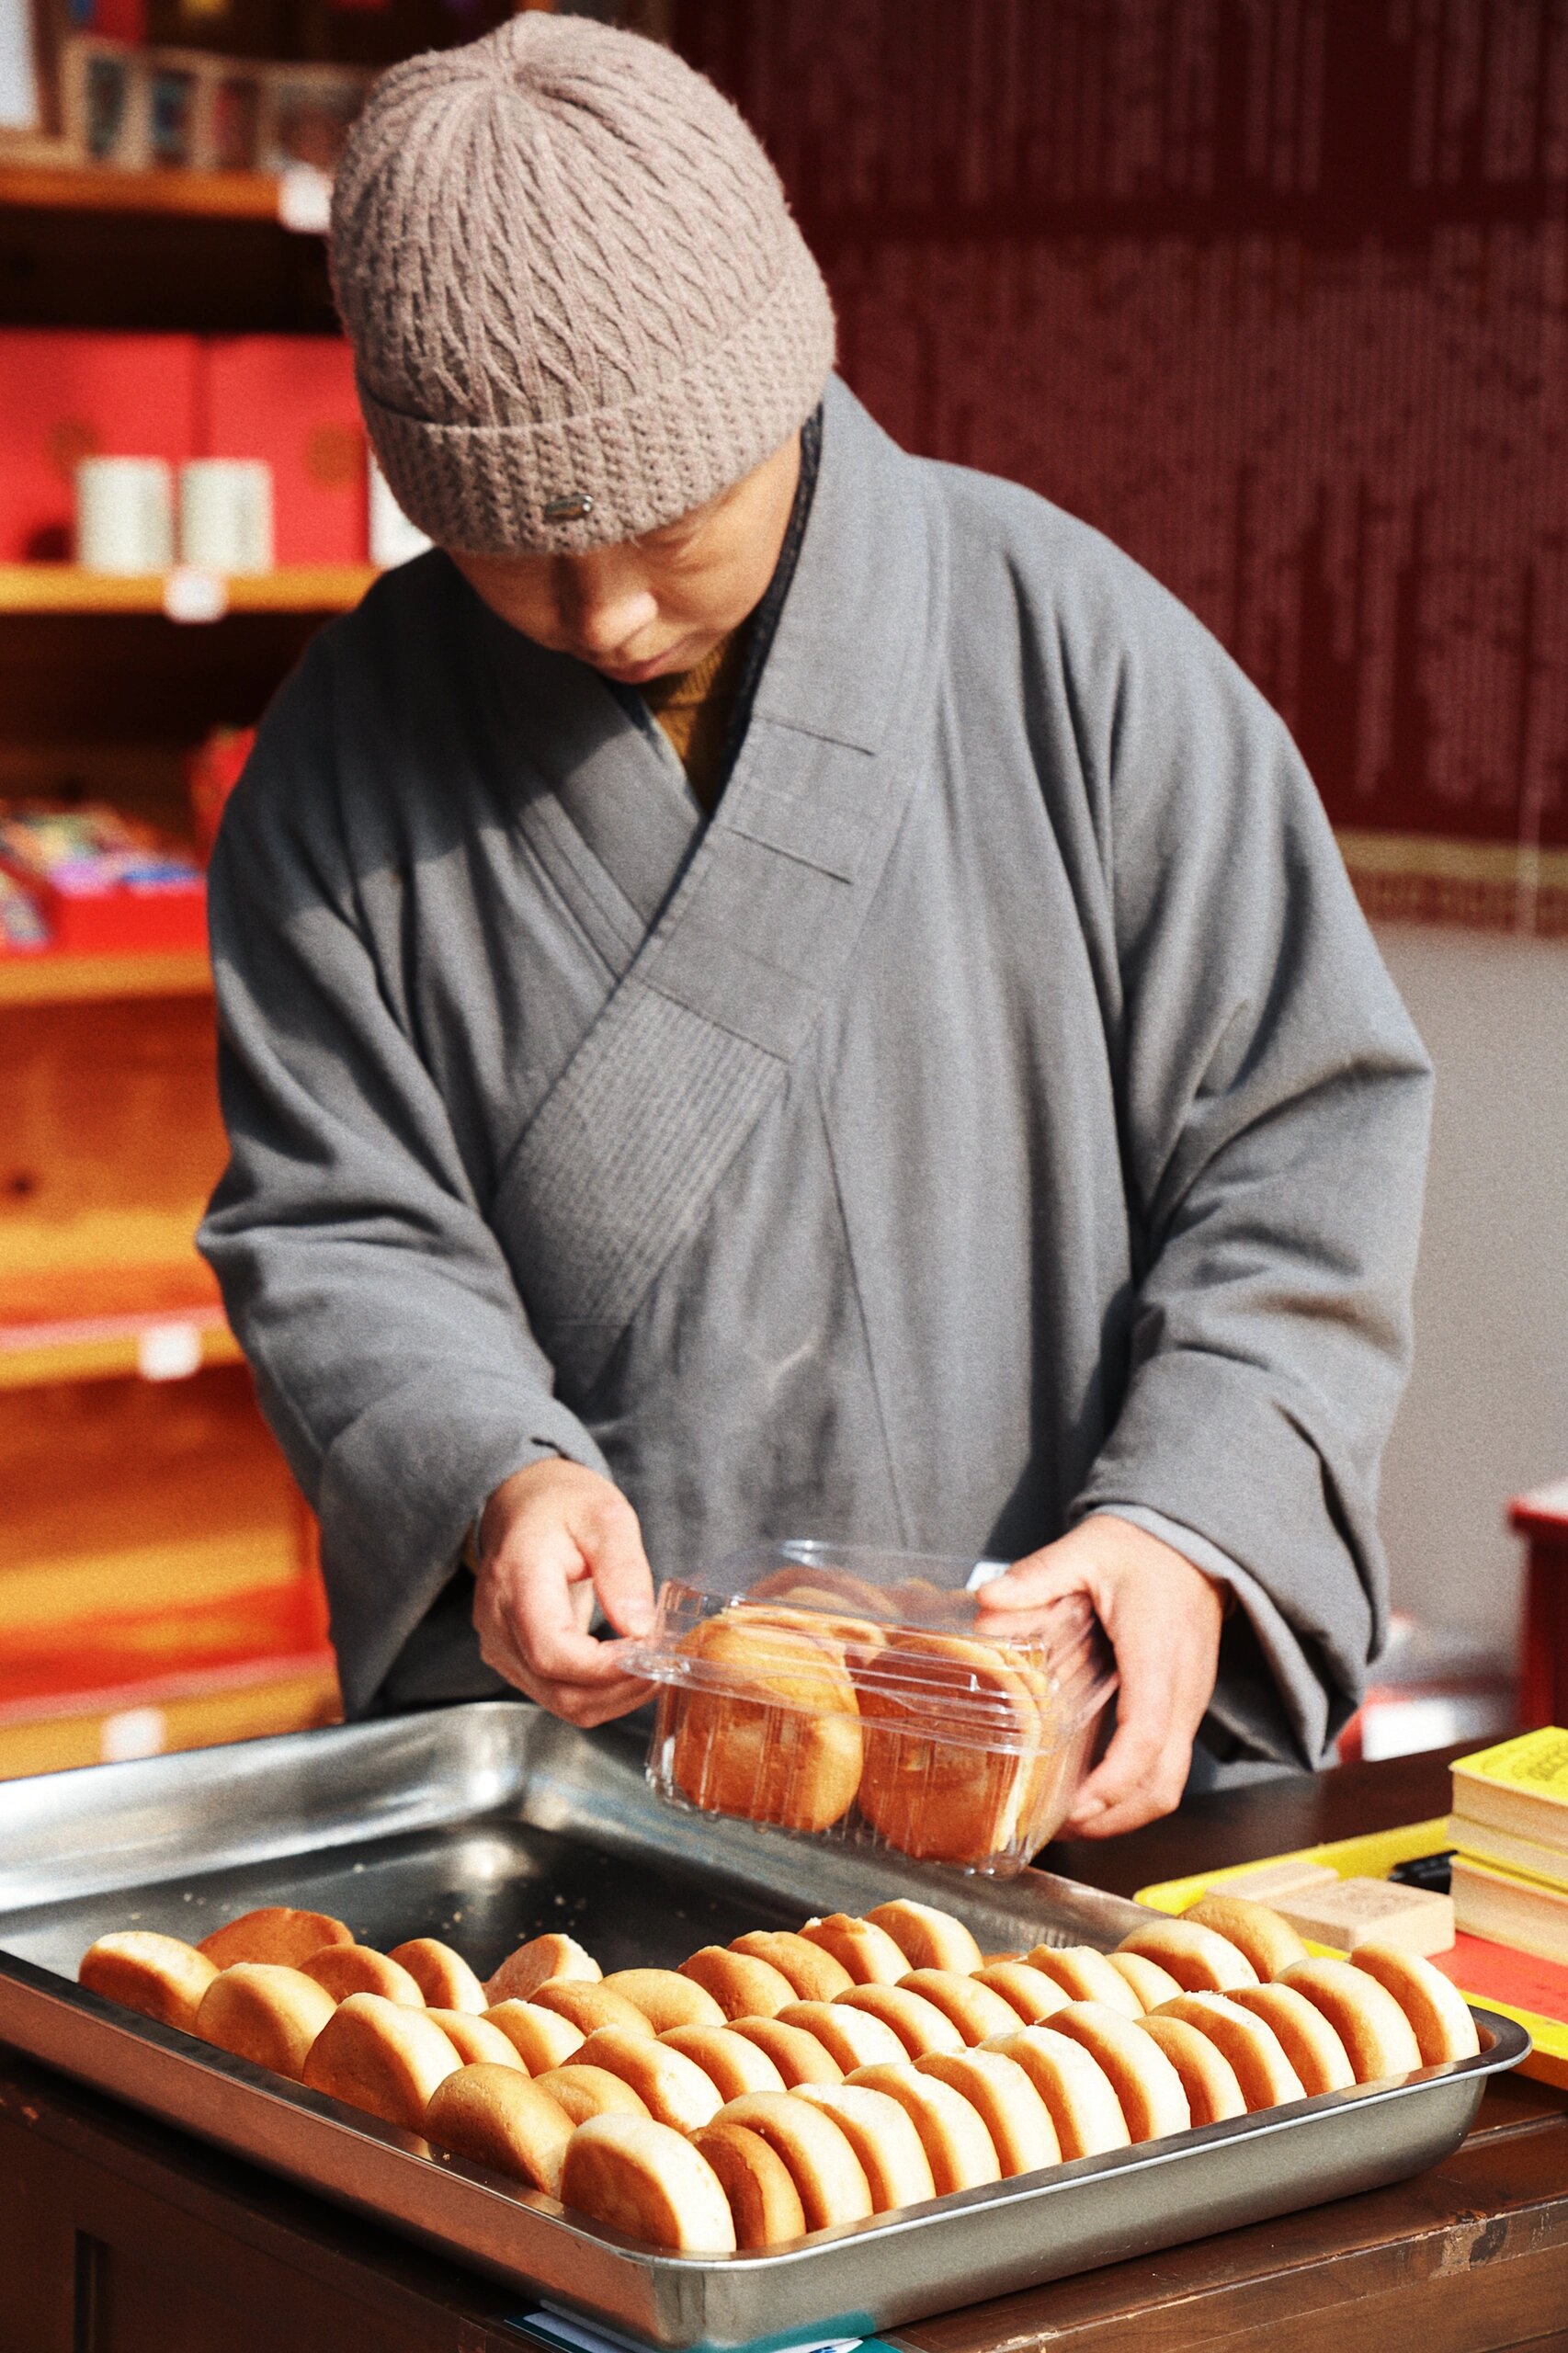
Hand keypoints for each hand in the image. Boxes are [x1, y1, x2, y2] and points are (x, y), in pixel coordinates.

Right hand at [472, 1459, 655, 1726]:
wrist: (522, 1504)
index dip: (607, 1669)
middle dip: (620, 1690)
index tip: (652, 1655)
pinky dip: (598, 1693)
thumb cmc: (562, 1504)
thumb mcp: (605, 1516)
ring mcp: (500, 1645)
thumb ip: (623, 1568)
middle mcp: (498, 1623)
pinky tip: (626, 1668)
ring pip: (560, 1702)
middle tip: (665, 1665)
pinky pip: (557, 1694)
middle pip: (558, 1689)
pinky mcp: (512, 1658)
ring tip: (652, 1666)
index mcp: (517, 1581)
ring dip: (613, 1698)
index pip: (554, 1652)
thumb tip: (641, 1628)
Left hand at [974, 1514, 1224, 1838]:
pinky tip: (1093, 1789)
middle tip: (1059, 1826)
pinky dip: (1135, 1790)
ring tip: (1071, 1819)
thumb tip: (988, 1599)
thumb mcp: (1087, 1549)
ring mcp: (1190, 1703)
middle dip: (1115, 1819)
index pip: (1145, 1738)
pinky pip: (1169, 1764)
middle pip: (1164, 1783)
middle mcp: (1182, 1690)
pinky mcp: (1185, 1706)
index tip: (1075, 1806)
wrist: (1196, 1543)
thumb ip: (1039, 1575)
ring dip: (1126, 1813)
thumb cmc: (1143, 1549)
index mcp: (1157, 1656)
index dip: (1112, 1782)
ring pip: (1171, 1782)